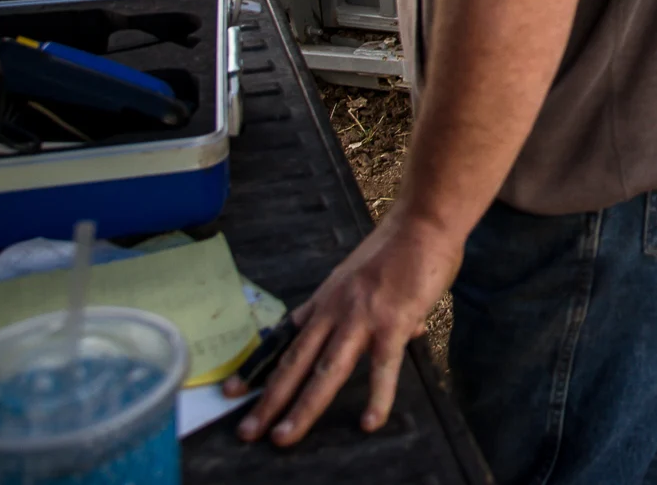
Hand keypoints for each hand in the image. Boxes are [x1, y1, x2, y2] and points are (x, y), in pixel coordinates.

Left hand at [228, 209, 461, 446]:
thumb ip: (378, 308)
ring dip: (303, 406)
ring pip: (325, 371)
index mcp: (326, 300)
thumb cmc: (401, 246)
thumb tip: (404, 332)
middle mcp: (335, 311)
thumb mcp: (366, 275)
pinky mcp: (392, 323)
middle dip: (269, 400)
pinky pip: (382, 368)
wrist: (423, 221)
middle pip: (295, 362)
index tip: (233, 390)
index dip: (258, 367)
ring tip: (285, 436)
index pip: (286, 340)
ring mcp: (361, 319)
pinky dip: (376, 398)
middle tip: (247, 431)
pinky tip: (369, 422)